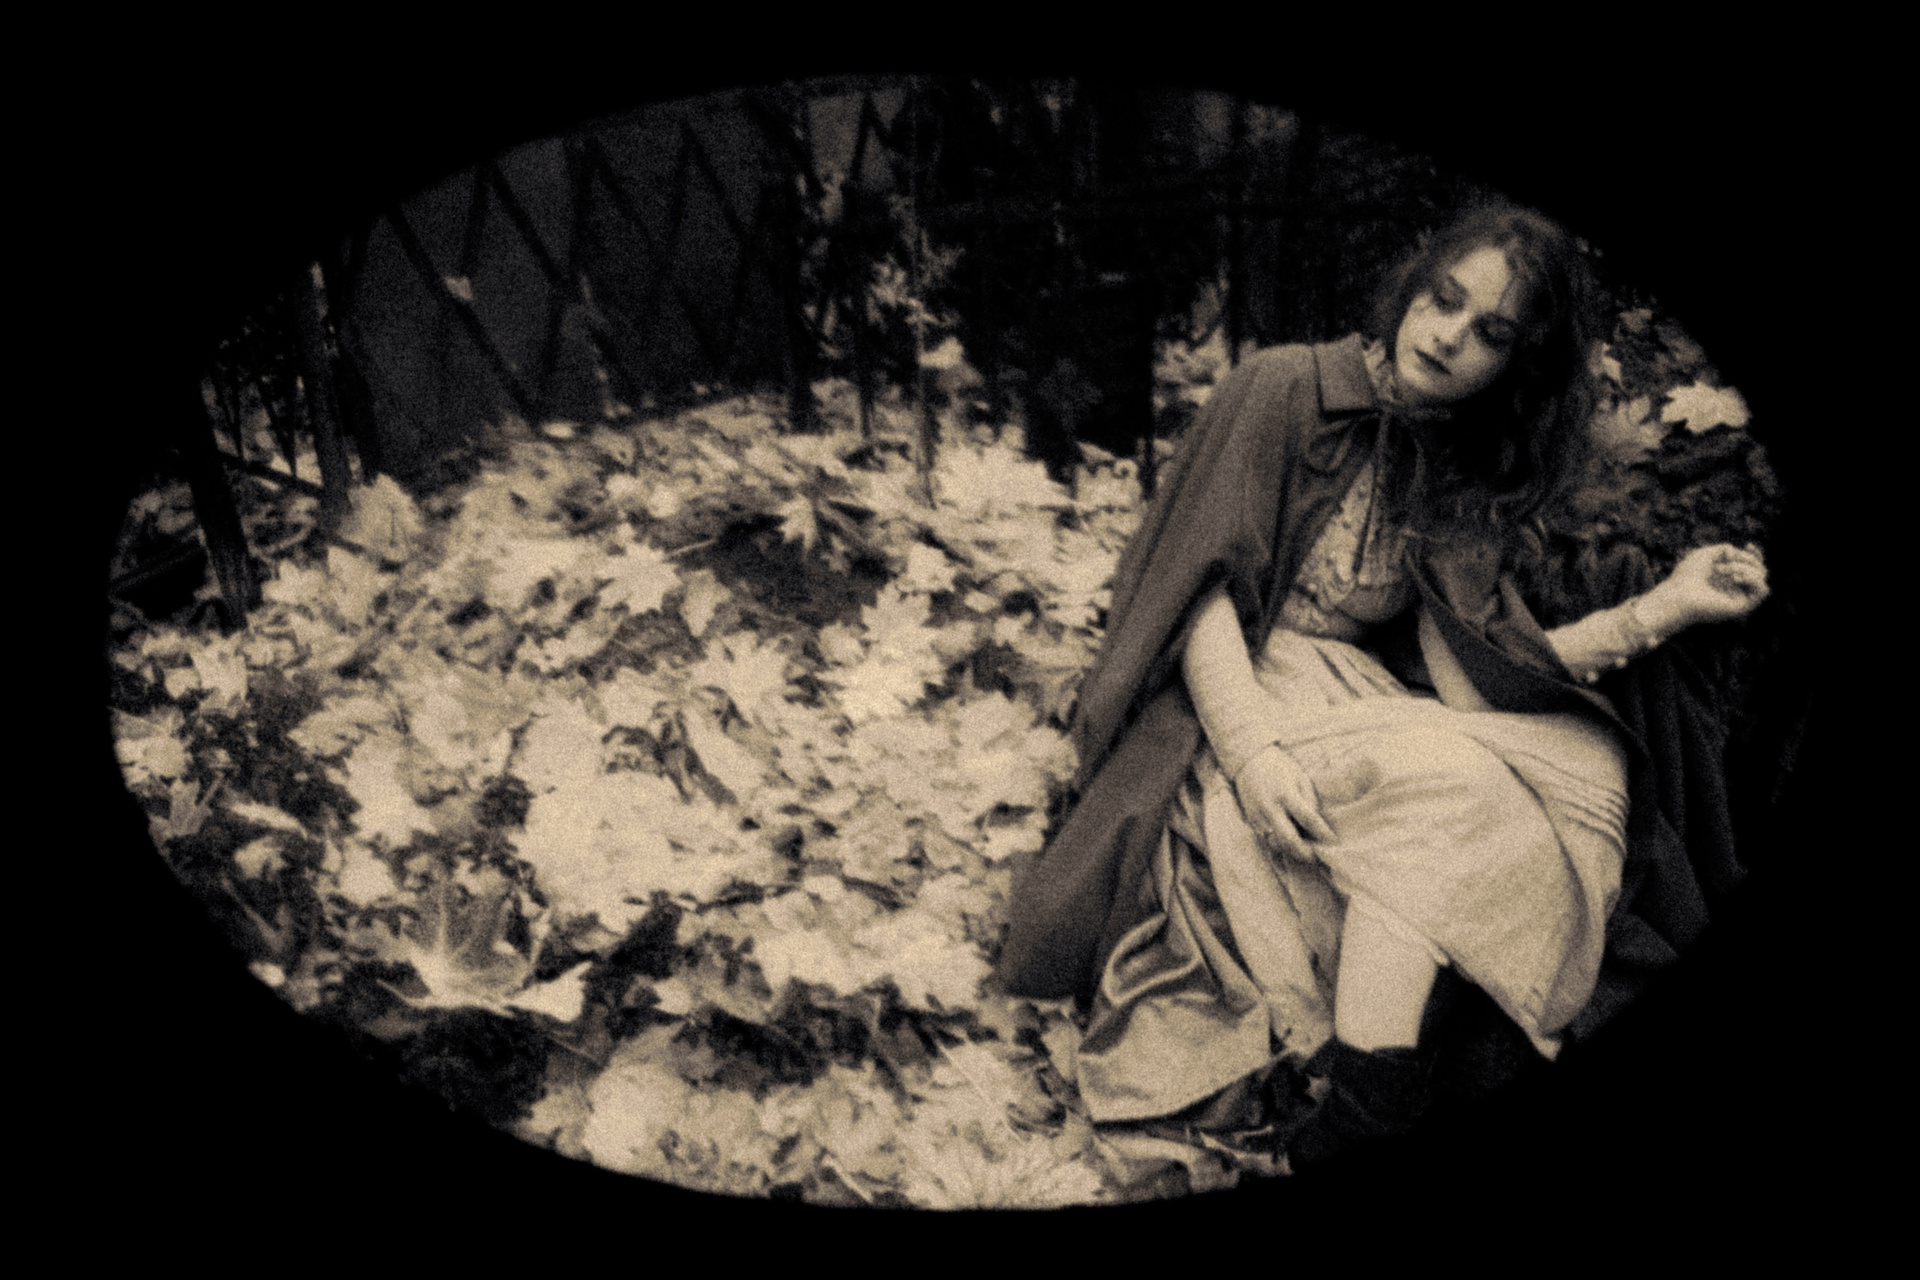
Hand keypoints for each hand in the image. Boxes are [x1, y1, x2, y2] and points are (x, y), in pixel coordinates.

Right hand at [1232, 745, 1334, 861]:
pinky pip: (1266, 840)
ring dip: (1291, 852)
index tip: (1334, 842)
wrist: (1248, 760)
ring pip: (1276, 843)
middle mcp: (1270, 807)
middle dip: (1304, 852)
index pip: (1308, 819)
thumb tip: (1316, 824)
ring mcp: (1258, 816)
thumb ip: (1309, 800)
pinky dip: (1279, 846)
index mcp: (1286, 794)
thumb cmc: (1280, 767)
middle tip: (1316, 858)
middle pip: (1289, 839)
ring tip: (1304, 853)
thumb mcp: (1300, 777)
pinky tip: (1288, 846)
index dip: (1322, 833)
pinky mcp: (1251, 820)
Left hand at [1645, 543, 1770, 631]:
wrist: (1678, 594)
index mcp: (1728, 578)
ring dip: (1743, 567)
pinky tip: (1735, 578)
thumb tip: (1738, 554)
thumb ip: (1725, 549)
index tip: (1747, 545)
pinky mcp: (1743, 607)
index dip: (1755, 555)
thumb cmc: (1687, 575)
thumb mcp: (1707, 554)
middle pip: (1760, 569)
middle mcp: (1736, 589)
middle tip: (1720, 565)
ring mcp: (1740, 598)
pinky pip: (1763, 591)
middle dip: (1744, 559)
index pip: (1753, 567)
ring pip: (1761, 577)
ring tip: (1720, 570)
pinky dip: (1752, 579)